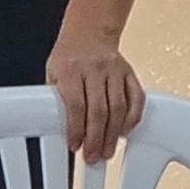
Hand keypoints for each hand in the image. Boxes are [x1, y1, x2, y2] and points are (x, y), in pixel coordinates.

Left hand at [46, 30, 144, 161]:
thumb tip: (57, 131)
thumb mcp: (53, 74)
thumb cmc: (69, 56)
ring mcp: (114, 70)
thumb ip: (57, 99)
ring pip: (119, 107)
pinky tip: (125, 131)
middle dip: (96, 138)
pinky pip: (136, 98)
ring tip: (108, 150)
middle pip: (99, 110)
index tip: (75, 145)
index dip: (77, 129)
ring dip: (113, 134)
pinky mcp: (129, 72)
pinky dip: (132, 118)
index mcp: (71, 69)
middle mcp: (94, 68)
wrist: (89, 32)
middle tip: (93, 156)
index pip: (76, 105)